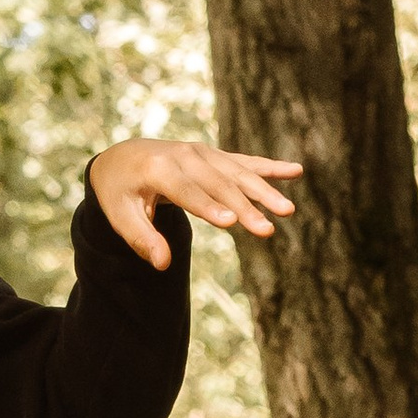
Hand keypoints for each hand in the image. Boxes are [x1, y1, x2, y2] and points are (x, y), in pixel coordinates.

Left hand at [86, 137, 298, 271]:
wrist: (123, 157)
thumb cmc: (121, 192)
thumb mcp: (121, 216)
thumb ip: (141, 239)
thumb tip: (162, 264)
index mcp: (158, 168)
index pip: (187, 191)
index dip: (209, 207)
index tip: (232, 223)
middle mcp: (185, 155)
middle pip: (219, 185)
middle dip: (245, 207)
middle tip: (267, 230)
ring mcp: (203, 153)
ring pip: (237, 174)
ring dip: (264, 192)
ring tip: (287, 211)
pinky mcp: (215, 156)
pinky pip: (245, 162)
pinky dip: (270, 167)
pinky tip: (296, 171)